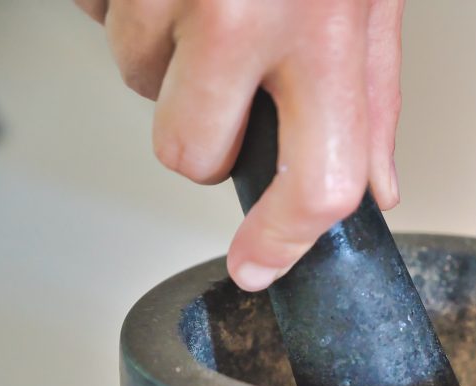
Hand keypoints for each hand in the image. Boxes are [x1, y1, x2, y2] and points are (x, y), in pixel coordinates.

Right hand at [76, 0, 404, 289]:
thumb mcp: (369, 0)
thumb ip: (374, 98)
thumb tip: (376, 187)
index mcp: (325, 27)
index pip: (314, 181)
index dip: (283, 242)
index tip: (258, 268)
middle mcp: (241, 13)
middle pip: (191, 155)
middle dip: (205, 141)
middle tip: (233, 85)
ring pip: (136, 85)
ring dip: (169, 61)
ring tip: (212, 1)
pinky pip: (99, 22)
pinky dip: (130, 9)